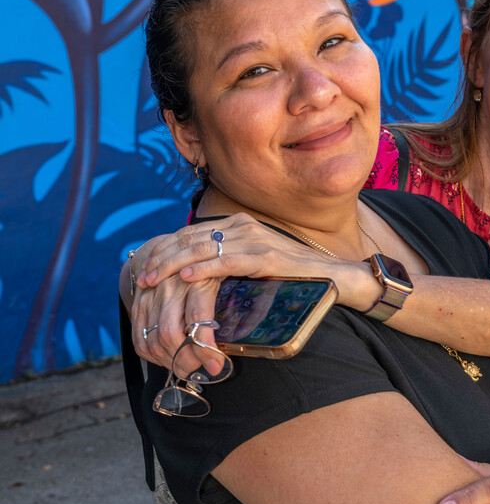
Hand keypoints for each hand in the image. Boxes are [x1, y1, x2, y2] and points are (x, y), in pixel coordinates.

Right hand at [131, 272, 223, 376]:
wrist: (175, 249)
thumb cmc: (206, 271)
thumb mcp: (223, 283)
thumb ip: (227, 310)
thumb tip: (223, 355)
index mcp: (197, 281)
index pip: (198, 320)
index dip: (205, 348)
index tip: (216, 366)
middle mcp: (170, 289)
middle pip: (170, 335)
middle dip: (187, 360)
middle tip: (202, 369)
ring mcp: (150, 297)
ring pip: (154, 341)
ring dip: (171, 362)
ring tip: (189, 366)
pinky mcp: (138, 305)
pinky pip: (140, 341)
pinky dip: (154, 357)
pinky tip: (169, 358)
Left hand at [138, 213, 377, 309]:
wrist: (335, 278)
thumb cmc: (293, 276)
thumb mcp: (254, 265)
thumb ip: (229, 262)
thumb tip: (197, 276)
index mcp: (238, 224)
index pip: (191, 233)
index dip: (164, 249)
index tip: (144, 267)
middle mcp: (243, 225)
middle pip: (191, 238)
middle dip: (162, 258)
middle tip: (140, 276)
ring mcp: (255, 239)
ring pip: (203, 248)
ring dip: (173, 265)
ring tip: (153, 279)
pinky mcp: (267, 256)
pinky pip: (228, 261)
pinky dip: (204, 269)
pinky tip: (186, 277)